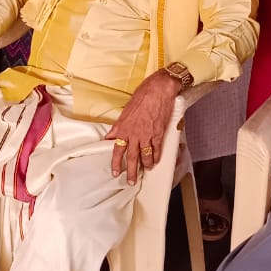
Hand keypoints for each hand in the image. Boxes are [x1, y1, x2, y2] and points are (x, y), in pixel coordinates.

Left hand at [106, 70, 179, 184]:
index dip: (115, 162)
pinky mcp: (159, 133)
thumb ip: (118, 126)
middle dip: (130, 171)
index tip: (115, 171)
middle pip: (131, 157)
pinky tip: (156, 160)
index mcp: (124, 128)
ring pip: (145, 155)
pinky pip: (157, 149)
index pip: (117, 149)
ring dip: (146, 164)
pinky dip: (156, 156)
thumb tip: (111, 135)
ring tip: (146, 169)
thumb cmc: (142, 96)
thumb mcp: (125, 111)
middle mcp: (135, 134)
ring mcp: (147, 135)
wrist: (158, 90)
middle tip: (130, 180)